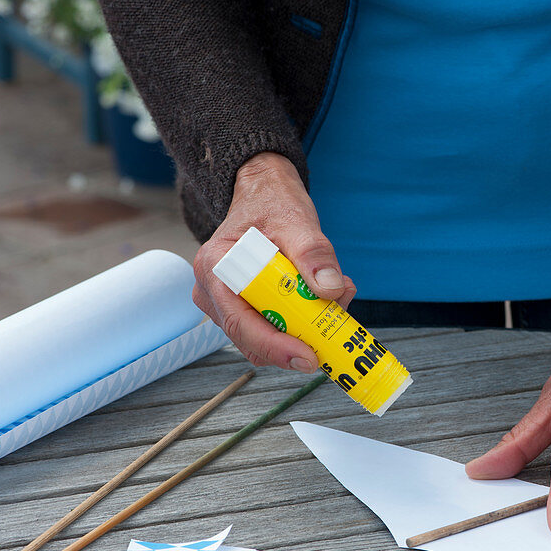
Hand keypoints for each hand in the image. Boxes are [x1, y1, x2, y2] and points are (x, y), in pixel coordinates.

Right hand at [191, 152, 355, 370]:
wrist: (264, 194)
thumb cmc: (272, 204)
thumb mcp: (296, 221)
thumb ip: (313, 254)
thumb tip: (331, 290)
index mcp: (215, 268)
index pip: (240, 322)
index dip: (274, 346)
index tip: (308, 357)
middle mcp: (214, 291)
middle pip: (252, 339)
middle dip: (297, 339)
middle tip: (336, 325)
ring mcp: (228, 302)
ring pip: (266, 337)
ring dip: (304, 328)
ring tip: (335, 299)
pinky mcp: (247, 306)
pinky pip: (274, 326)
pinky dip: (303, 320)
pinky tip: (324, 298)